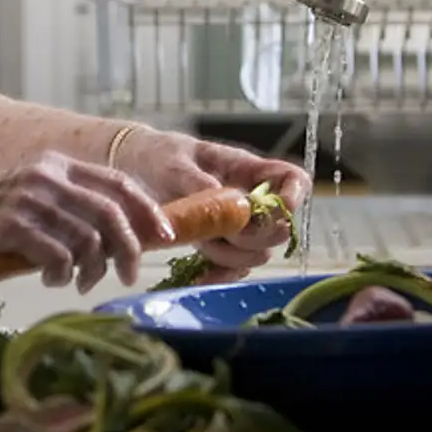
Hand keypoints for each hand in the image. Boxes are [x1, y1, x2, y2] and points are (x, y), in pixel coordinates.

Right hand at [0, 152, 174, 292]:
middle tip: (127, 273)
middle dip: (128, 247)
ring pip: (87, 238)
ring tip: (77, 281)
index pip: (118, 183)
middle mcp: (47, 176)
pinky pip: (58, 255)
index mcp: (57, 165)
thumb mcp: (33, 198)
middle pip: (111, 212)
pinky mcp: (12, 225)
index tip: (164, 236)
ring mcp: (29, 199)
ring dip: (91, 268)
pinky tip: (51, 277)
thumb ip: (71, 207)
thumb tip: (124, 235)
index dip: (147, 210)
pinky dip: (63, 273)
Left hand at [118, 129, 310, 284]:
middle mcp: (250, 200)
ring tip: (200, 242)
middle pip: (279, 228)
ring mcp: (236, 225)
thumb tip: (226, 200)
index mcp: (248, 169)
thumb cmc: (161, 156)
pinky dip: (220, 275)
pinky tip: (200, 275)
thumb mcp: (175, 162)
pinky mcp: (219, 245)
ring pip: (257, 253)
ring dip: (233, 255)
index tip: (276, 208)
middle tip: (223, 228)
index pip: (293, 180)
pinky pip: (233, 269)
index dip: (294, 196)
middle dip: (257, 235)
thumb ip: (200, 181)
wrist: (137, 169)